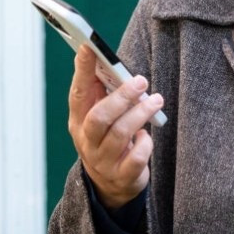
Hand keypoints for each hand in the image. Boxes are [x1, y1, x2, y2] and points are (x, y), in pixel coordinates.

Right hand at [68, 44, 163, 210]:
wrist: (110, 186)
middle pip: (99, 117)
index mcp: (78, 121)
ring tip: (155, 101)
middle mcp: (87, 142)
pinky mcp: (122, 177)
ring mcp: (103, 161)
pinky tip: (146, 136)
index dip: (83, 70)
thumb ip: (101, 94)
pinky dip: (145, 144)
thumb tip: (105, 59)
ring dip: (140, 114)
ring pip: (120, 135)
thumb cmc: (108, 140)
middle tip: (141, 81)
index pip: (78, 93)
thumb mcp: (99, 118)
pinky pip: (135, 159)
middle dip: (121, 97)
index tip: (89, 47)